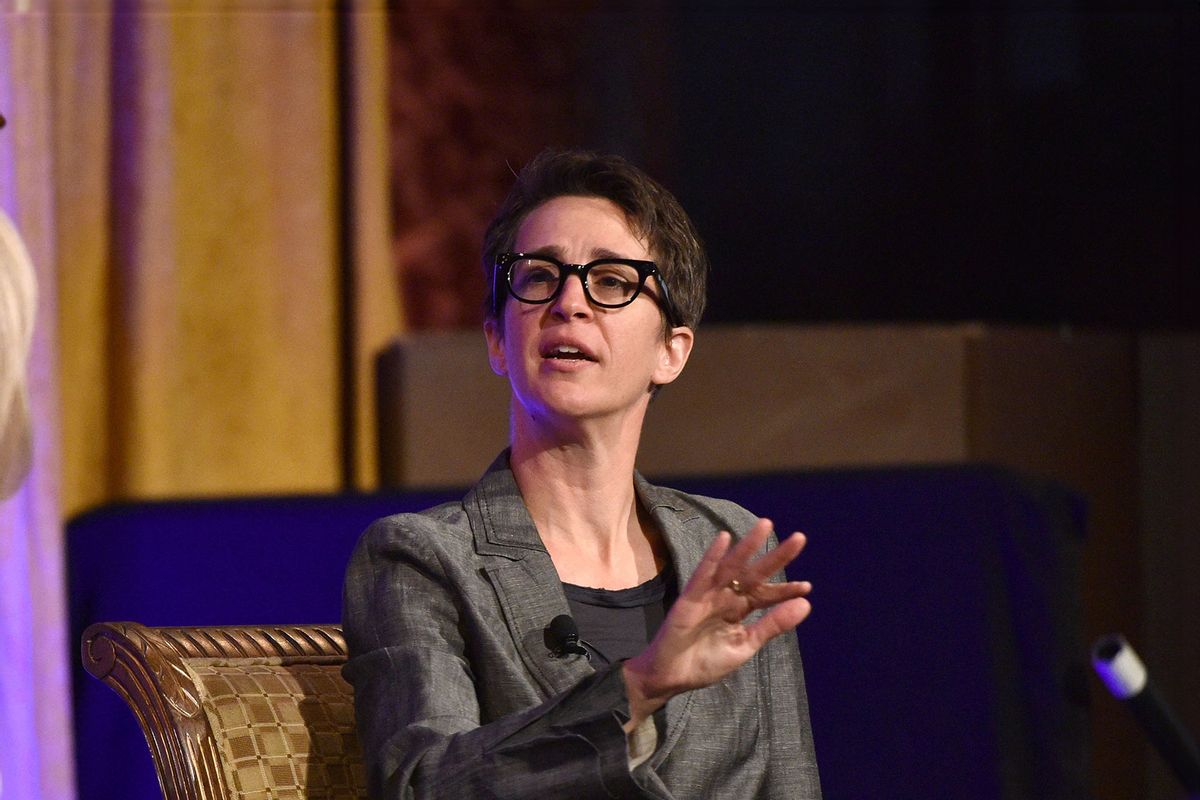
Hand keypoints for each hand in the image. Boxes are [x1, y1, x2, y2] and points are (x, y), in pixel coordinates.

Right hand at [622, 519, 810, 729]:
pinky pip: (703, 574)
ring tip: (766, 526)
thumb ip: (772, 625)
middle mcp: (727, 597)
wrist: (671, 677)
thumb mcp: (745, 646)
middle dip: (776, 557)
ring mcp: (709, 594)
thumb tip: (806, 604)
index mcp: (740, 609)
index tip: (807, 587)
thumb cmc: (705, 663)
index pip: (767, 595)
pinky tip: (724, 539)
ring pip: (732, 567)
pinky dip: (713, 557)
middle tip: (800, 538)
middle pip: (755, 573)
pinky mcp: (690, 597)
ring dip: (748, 546)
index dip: (785, 590)